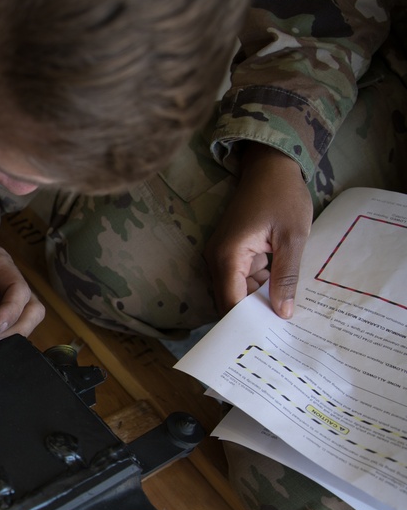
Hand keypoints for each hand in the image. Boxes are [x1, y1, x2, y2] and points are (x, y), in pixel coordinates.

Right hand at [205, 143, 312, 318]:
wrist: (270, 166)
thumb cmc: (281, 197)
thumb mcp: (292, 238)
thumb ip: (286, 277)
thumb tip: (283, 313)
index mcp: (228, 256)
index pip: (230, 303)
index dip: (245, 325)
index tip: (266, 343)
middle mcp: (217, 259)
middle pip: (230, 300)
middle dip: (253, 317)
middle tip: (280, 335)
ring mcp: (223, 255)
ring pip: (237, 291)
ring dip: (258, 302)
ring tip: (284, 318)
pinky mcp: (232, 252)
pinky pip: (242, 279)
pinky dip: (259, 288)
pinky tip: (280, 294)